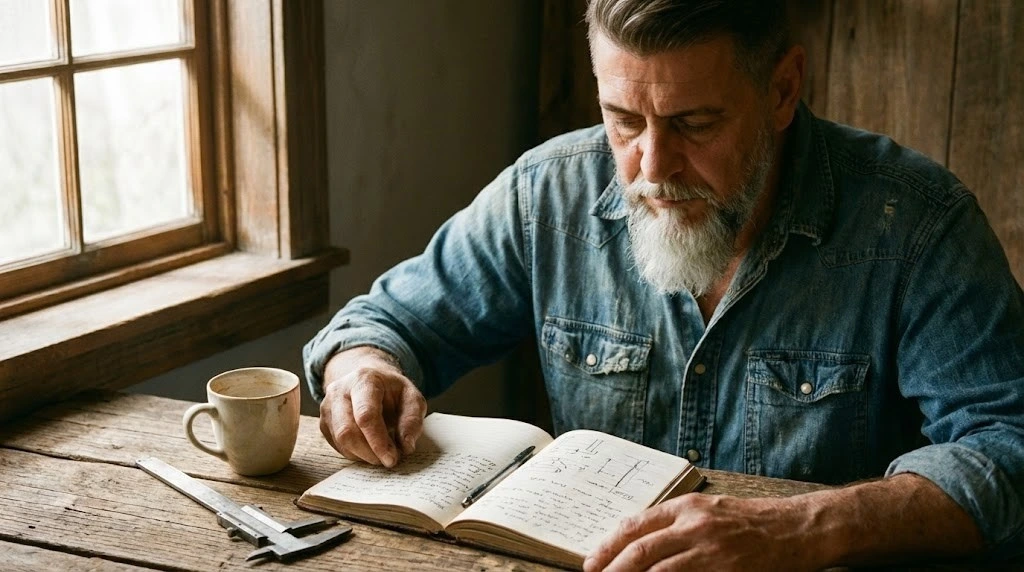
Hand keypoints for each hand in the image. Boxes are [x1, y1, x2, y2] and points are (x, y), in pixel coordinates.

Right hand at [319, 347, 426, 466]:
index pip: (366, 415)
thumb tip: (406, 447)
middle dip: (370, 452)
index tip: (392, 459)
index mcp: (364, 380)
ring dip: (363, 455)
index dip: (378, 441)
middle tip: (389, 460)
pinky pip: (337, 446)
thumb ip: (412, 420)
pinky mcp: (324, 422)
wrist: (370, 382)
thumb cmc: (392, 391)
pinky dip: (355, 454)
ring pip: (340, 441)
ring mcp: (327, 407)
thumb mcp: (412, 398)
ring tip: (381, 453)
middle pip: (347, 431)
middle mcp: (339, 391)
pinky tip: (369, 449)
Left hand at [583, 493, 822, 571]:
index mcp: (686, 507)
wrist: (797, 528)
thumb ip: (676, 524)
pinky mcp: (727, 571)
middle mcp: (694, 525)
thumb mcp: (709, 511)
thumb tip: (639, 544)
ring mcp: (711, 550)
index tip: (592, 562)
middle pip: (641, 550)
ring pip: (660, 571)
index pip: (635, 525)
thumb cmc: (752, 521)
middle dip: (614, 569)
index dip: (609, 545)